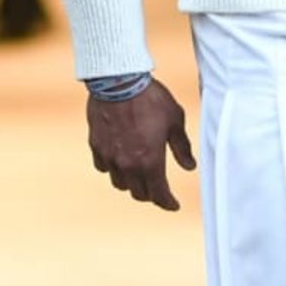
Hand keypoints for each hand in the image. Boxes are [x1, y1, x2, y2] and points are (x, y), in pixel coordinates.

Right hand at [86, 79, 195, 211]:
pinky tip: (119, 159)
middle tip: (158, 189)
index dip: (168, 203)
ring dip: (131, 183)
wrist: (118, 80)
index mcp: (150, 161)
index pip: (159, 194)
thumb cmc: (151, 98)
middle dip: (151, 194)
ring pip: (119, 183)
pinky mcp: (96, 145)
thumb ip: (182, 148)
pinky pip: (103, 167)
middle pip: (138, 193)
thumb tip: (190, 167)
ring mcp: (110, 156)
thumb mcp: (175, 121)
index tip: (173, 205)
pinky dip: (112, 168)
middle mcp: (128, 164)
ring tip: (139, 175)